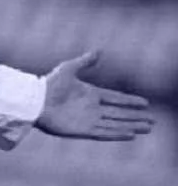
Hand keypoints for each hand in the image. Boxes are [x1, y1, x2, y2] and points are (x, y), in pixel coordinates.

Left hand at [36, 52, 152, 140]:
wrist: (33, 101)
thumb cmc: (48, 84)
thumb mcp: (68, 69)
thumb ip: (85, 61)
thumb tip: (100, 51)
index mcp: (90, 94)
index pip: (116, 98)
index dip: (130, 101)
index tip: (145, 103)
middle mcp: (91, 108)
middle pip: (119, 113)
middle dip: (135, 117)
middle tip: (152, 121)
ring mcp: (88, 120)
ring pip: (115, 124)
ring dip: (131, 126)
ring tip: (147, 128)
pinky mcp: (82, 130)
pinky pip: (104, 133)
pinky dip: (118, 134)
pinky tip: (131, 134)